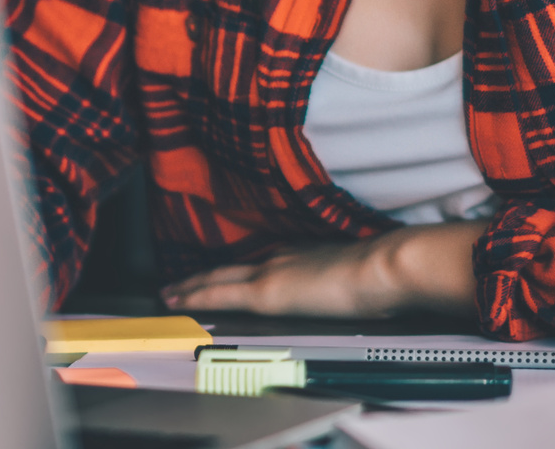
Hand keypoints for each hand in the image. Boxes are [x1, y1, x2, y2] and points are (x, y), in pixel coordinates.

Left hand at [159, 220, 485, 318]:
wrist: (386, 267)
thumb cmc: (384, 272)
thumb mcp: (361, 272)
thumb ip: (348, 277)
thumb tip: (358, 287)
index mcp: (305, 253)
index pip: (262, 261)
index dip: (239, 268)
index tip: (224, 272)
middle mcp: (282, 256)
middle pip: (232, 266)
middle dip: (203, 276)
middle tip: (177, 283)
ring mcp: (271, 272)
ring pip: (217, 277)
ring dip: (191, 285)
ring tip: (169, 292)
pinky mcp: (265, 292)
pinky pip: (217, 292)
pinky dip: (194, 295)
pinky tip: (176, 301)